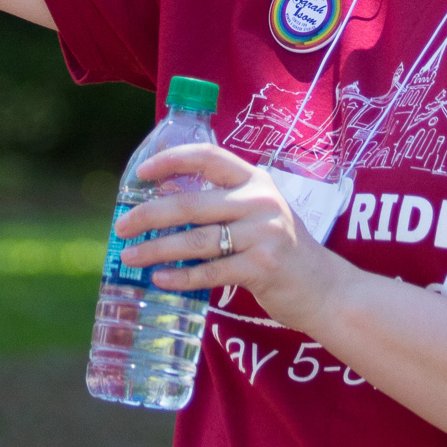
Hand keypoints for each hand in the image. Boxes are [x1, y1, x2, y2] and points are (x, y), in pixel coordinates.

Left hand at [114, 144, 353, 333]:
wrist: (326, 289)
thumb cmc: (282, 249)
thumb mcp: (255, 213)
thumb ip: (217, 200)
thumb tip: (161, 191)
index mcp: (255, 180)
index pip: (209, 157)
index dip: (172, 159)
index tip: (141, 172)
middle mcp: (260, 201)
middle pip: (192, 203)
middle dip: (149, 214)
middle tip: (120, 226)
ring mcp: (264, 235)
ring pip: (196, 241)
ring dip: (156, 249)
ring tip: (129, 257)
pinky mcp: (263, 268)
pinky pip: (210, 272)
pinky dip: (181, 277)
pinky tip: (159, 279)